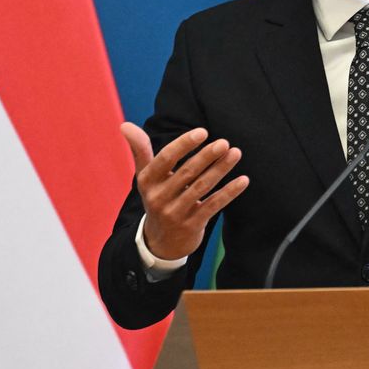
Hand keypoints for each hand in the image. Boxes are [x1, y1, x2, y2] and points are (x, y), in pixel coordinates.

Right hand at [120, 122, 249, 260]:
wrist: (160, 242)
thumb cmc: (157, 198)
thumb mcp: (145, 177)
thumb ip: (140, 150)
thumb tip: (124, 125)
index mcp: (148, 181)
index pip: (166, 159)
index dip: (184, 145)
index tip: (203, 132)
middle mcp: (159, 197)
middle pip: (187, 173)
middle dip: (207, 156)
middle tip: (224, 142)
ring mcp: (176, 213)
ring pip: (201, 187)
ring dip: (220, 169)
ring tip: (235, 153)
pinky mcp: (192, 225)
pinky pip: (213, 205)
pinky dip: (229, 193)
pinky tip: (243, 180)